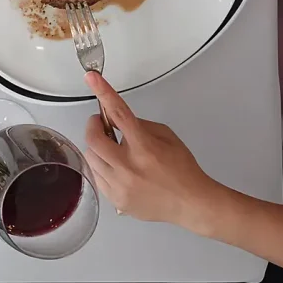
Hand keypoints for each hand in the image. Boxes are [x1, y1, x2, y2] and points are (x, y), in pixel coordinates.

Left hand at [83, 71, 221, 230]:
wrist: (192, 204)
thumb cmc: (182, 169)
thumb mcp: (167, 136)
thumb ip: (140, 125)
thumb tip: (116, 120)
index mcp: (144, 147)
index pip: (119, 113)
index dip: (103, 93)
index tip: (92, 78)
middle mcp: (128, 166)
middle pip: (93, 138)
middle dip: (95, 127)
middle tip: (103, 126)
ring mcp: (120, 185)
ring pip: (90, 157)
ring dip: (97, 148)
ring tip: (113, 151)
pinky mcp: (115, 200)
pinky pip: (96, 176)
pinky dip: (101, 167)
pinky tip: (116, 168)